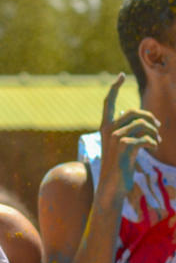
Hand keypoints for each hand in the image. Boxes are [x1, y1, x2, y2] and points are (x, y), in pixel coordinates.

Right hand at [98, 73, 160, 199]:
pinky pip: (145, 137)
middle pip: (134, 112)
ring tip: (156, 142)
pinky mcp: (125, 147)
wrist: (112, 187)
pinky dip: (153, 142)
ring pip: (142, 124)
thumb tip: (133, 112)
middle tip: (158, 129)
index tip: (121, 75)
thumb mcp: (119, 145)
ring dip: (154, 132)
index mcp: (105, 128)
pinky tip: (153, 148)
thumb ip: (124, 129)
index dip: (114, 87)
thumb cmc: (118, 166)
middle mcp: (108, 130)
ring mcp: (116, 138)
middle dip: (150, 119)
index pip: (108, 102)